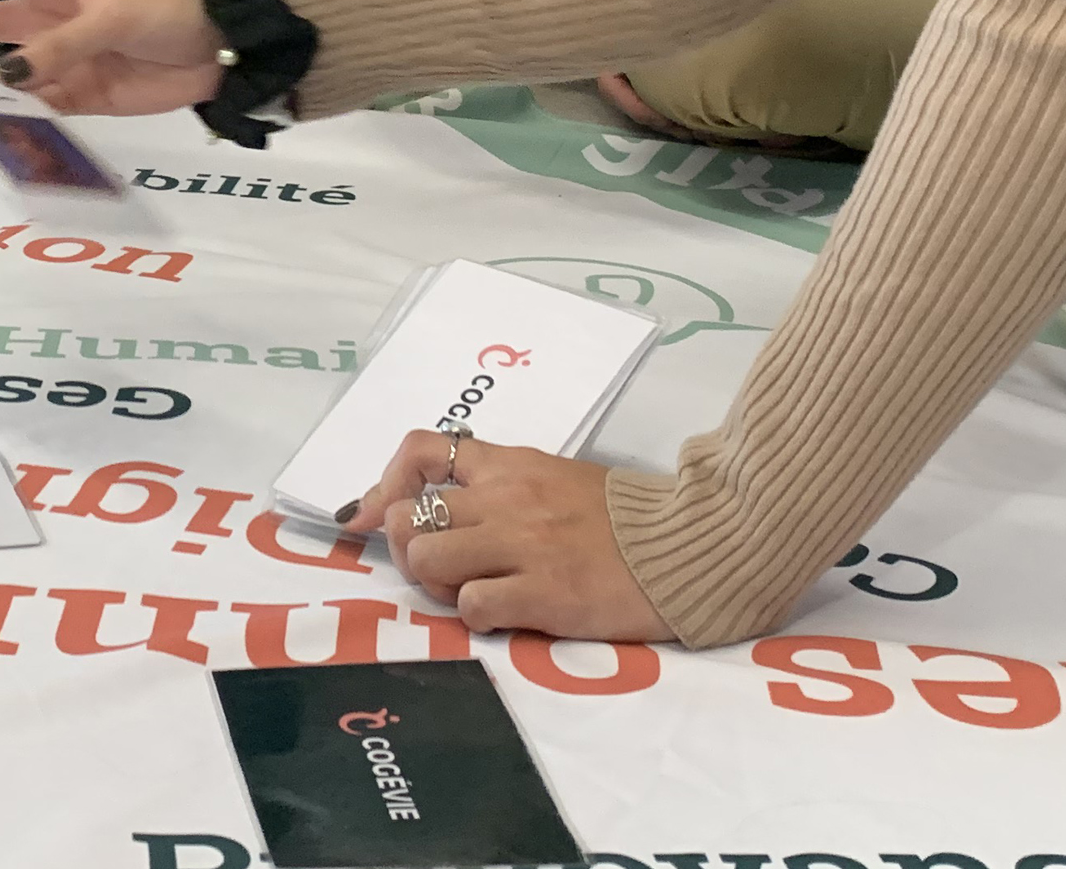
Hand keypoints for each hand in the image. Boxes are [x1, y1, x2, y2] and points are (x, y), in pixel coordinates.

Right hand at [0, 0, 223, 115]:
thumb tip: (4, 75)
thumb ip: (59, 46)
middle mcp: (52, 17)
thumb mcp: (110, 16)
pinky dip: (19, 118)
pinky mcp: (83, 95)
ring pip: (10, 69)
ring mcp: (65, 58)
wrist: (223, 44)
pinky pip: (41, 107)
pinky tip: (0, 129)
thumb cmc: (165, 7)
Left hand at [351, 431, 674, 642]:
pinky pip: (472, 606)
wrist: (693, 543)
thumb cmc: (629, 520)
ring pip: (427, 560)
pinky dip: (477, 616)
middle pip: (408, 518)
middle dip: (409, 550)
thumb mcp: (558, 480)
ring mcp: (523, 545)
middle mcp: (507, 499)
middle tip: (442, 569)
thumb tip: (450, 510)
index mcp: (512, 465)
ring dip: (437, 585)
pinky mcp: (545, 594)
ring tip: (473, 592)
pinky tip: (507, 614)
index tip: (372, 516)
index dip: (385, 485)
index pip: (422, 450)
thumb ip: (504, 490)